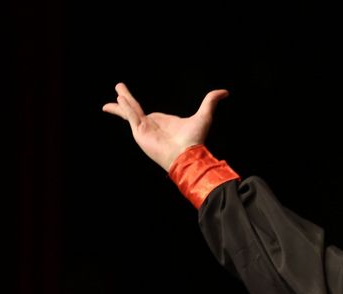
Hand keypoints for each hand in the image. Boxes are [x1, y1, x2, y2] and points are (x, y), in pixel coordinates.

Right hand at [102, 83, 227, 170]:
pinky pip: (131, 116)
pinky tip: (119, 99)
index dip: (137, 104)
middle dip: (125, 100)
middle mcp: (151, 125)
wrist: (188, 156)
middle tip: (118, 89)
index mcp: (162, 122)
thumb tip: (224, 92)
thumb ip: (210, 102)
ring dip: (121, 103)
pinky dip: (125, 108)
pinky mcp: (141, 133)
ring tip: (117, 92)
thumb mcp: (204, 116)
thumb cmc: (196, 140)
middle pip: (134, 110)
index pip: (146, 111)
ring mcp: (145, 130)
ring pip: (130, 111)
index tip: (129, 98)